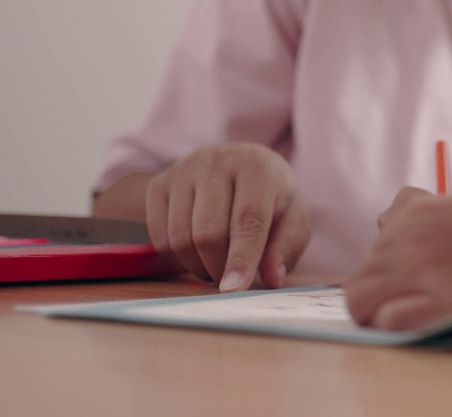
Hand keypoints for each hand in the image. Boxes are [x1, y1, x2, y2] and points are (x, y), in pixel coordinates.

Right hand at [145, 143, 309, 290]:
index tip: (233, 289)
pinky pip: (160, 237)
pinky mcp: (159, 185)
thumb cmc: (270, 198)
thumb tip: (271, 279)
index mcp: (257, 167)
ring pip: (181, 238)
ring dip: (197, 267)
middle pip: (208, 233)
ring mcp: (184, 171)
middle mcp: (217, 162)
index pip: (247, 220)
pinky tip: (195, 256)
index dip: (240, 259)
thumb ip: (285, 248)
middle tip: (231, 279)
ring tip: (216, 266)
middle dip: (218, 267)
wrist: (239, 165)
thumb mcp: (292, 219)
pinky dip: (177, 259)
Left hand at [345, 186, 451, 329]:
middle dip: (381, 303)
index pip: (370, 259)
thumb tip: (383, 221)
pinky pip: (388, 322)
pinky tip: (434, 322)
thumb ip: (418, 215)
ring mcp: (425, 269)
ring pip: (362, 304)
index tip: (416, 290)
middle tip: (419, 312)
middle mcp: (410, 237)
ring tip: (423, 320)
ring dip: (383, 317)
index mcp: (415, 213)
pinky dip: (401, 327)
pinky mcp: (443, 300)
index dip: (388, 282)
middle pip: (359, 285)